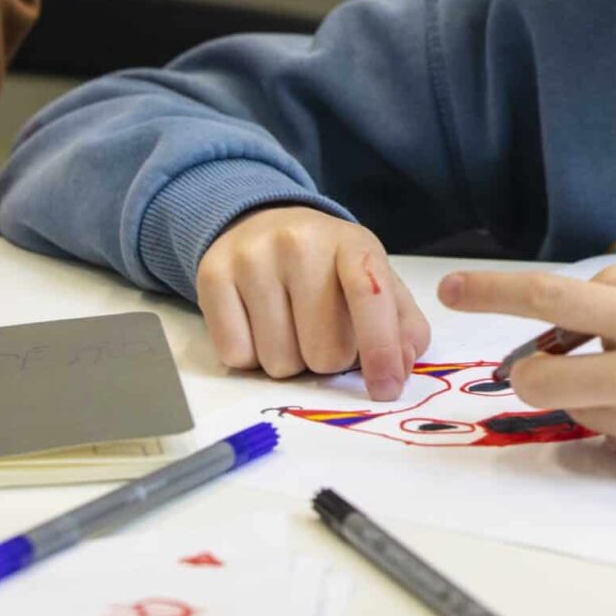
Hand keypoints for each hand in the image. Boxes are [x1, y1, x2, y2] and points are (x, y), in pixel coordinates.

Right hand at [196, 206, 430, 400]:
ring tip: (290, 325)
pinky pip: (236, 355)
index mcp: (351, 242)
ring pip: (279, 362)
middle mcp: (300, 242)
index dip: (381, 349)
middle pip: (323, 351)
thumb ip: (402, 325)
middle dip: (328, 360)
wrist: (265, 226)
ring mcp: (252, 257)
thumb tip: (402, 367)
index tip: (387, 390)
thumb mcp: (376, 280)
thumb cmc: (329, 266)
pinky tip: (258, 324)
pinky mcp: (212, 275)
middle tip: (322, 332)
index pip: (369, 297)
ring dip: (290, 362)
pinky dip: (250, 356)